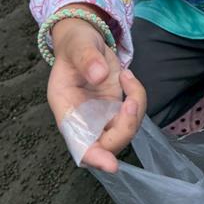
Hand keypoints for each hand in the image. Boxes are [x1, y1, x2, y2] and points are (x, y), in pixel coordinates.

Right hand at [46, 17, 146, 172]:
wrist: (85, 39)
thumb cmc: (76, 43)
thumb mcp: (78, 44)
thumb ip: (87, 58)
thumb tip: (99, 76)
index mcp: (66, 109)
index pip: (77, 142)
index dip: (93, 157)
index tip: (111, 164)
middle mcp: (83, 119)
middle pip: (106, 144)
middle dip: (125, 128)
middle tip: (130, 100)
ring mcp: (100, 116)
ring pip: (124, 131)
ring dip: (135, 109)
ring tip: (127, 77)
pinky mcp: (115, 110)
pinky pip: (133, 115)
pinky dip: (138, 98)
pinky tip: (128, 77)